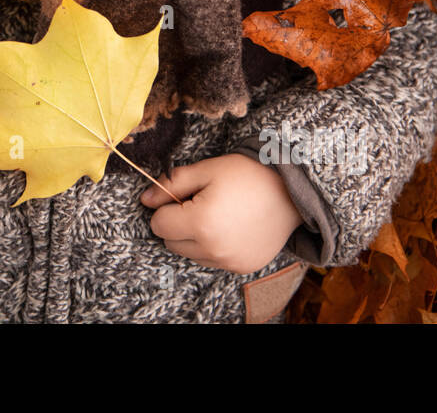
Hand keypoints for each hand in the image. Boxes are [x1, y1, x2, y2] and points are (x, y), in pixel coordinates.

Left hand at [139, 153, 303, 274]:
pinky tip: (230, 227)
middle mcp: (213, 249)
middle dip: (177, 223)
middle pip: (170, 242)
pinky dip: (212, 247)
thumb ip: (171, 184)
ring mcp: (228, 262)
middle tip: (201, 202)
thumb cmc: (247, 175)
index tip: (184, 194)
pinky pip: (211, 261)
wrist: (292, 191)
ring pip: (189, 254)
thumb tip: (144, 199)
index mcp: (201, 223)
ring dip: (193, 238)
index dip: (166, 206)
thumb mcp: (206, 170)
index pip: (158, 223)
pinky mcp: (241, 267)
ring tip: (218, 214)